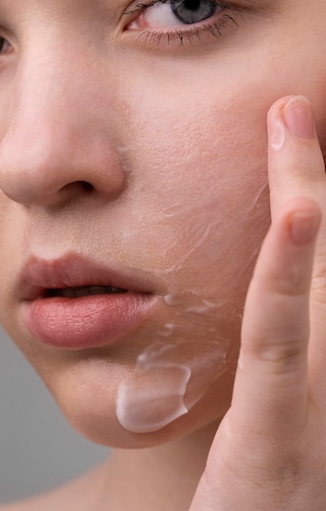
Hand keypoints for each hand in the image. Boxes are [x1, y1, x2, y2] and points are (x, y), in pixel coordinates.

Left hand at [190, 96, 325, 510]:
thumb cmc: (261, 488)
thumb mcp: (271, 409)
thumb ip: (278, 346)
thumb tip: (276, 284)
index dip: (321, 211)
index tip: (305, 162)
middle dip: (321, 177)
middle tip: (298, 107)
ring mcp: (322, 403)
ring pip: (322, 278)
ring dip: (307, 189)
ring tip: (292, 119)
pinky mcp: (279, 430)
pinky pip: (280, 336)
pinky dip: (289, 270)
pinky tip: (299, 210)